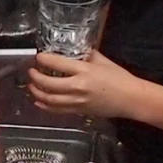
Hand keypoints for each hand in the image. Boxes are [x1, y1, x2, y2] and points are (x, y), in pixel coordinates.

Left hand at [25, 49, 149, 121]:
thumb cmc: (120, 78)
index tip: (38, 57)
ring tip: (31, 86)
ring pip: (50, 99)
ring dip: (37, 92)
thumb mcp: (103, 61)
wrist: (131, 99)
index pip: (57, 64)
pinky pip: (58, 110)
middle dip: (36, 77)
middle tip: (31, 72)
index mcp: (84, 71)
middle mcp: (78, 87)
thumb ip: (87, 55)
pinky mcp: (79, 111)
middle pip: (49, 84)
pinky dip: (45, 106)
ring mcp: (78, 101)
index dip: (44, 60)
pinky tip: (39, 101)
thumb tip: (76, 51)